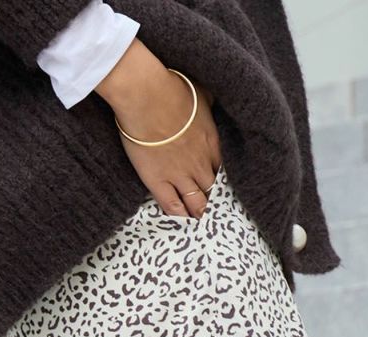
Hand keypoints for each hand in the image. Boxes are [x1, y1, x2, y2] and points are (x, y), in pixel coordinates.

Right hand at [96, 42, 220, 219]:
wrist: (147, 96)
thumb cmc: (172, 88)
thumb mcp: (201, 91)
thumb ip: (207, 103)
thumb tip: (208, 101)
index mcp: (210, 141)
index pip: (221, 167)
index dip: (219, 176)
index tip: (216, 180)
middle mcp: (199, 162)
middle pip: (211, 188)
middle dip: (212, 197)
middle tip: (210, 204)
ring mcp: (179, 174)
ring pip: (196, 202)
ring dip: (199, 210)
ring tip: (200, 217)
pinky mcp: (158, 181)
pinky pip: (171, 205)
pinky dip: (178, 214)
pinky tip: (181, 218)